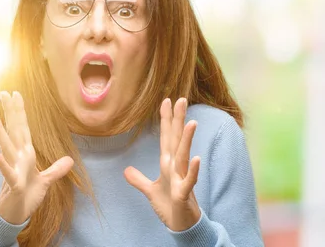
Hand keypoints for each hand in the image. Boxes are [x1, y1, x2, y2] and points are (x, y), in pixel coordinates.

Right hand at [0, 91, 73, 224]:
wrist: (15, 215)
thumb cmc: (27, 196)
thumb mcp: (46, 181)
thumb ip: (57, 170)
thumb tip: (70, 160)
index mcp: (26, 154)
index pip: (23, 128)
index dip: (20, 111)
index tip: (16, 93)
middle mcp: (18, 158)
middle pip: (14, 130)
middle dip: (10, 111)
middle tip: (3, 92)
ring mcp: (13, 168)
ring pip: (6, 146)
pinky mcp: (13, 183)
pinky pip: (6, 172)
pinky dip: (1, 163)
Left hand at [124, 98, 201, 231]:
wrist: (180, 225)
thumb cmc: (169, 206)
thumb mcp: (150, 191)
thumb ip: (139, 179)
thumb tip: (126, 170)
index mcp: (168, 164)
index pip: (166, 137)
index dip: (166, 119)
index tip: (166, 100)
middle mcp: (176, 167)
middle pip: (176, 139)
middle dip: (178, 120)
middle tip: (181, 99)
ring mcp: (181, 178)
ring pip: (184, 155)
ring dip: (187, 139)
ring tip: (191, 122)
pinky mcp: (184, 193)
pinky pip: (190, 180)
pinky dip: (193, 170)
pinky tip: (197, 158)